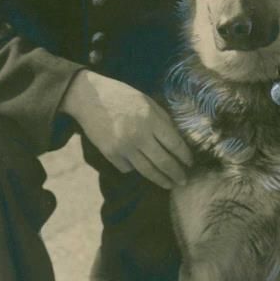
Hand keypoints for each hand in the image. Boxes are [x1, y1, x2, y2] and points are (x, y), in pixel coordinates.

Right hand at [60, 71, 192, 189]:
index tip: (190, 163)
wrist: (89, 97)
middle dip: (176, 174)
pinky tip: (142, 169)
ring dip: (161, 180)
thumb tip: (177, 140)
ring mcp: (123, 147)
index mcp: (150, 119)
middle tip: (184, 181)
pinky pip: (128, 168)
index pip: (174, 144)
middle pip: (163, 162)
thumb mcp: (147, 101)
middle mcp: (138, 136)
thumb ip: (162, 119)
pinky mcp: (110, 154)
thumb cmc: (121, 95)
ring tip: (169, 185)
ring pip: (147, 171)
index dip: (185, 156)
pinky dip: (136, 170)